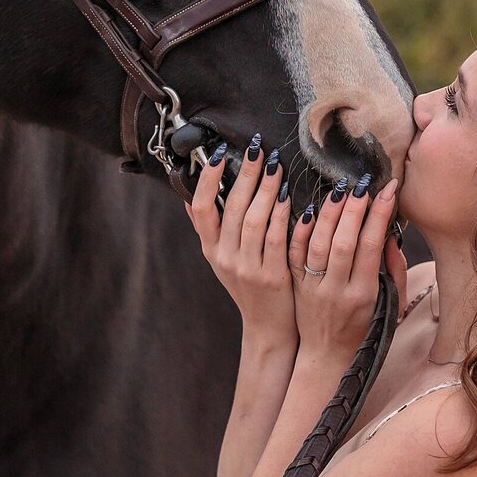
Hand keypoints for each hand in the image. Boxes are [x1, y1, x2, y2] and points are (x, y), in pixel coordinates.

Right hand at [184, 135, 295, 347]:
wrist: (268, 327)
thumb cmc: (250, 285)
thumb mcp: (223, 259)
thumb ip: (209, 229)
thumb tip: (187, 196)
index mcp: (211, 249)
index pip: (200, 208)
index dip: (206, 179)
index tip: (217, 153)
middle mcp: (224, 258)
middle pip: (231, 208)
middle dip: (244, 174)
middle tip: (257, 149)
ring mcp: (246, 268)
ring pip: (253, 220)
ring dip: (265, 189)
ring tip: (275, 165)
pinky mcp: (271, 277)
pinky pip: (275, 239)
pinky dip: (281, 215)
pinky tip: (289, 196)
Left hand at [287, 175, 399, 359]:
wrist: (326, 356)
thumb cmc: (363, 326)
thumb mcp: (387, 303)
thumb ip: (392, 269)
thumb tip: (388, 233)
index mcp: (363, 294)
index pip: (371, 246)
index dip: (379, 215)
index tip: (388, 189)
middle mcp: (336, 291)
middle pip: (344, 242)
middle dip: (354, 208)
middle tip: (362, 182)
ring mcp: (312, 288)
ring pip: (317, 245)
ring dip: (328, 213)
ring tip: (339, 190)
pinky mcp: (295, 285)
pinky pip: (294, 253)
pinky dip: (300, 230)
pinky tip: (308, 208)